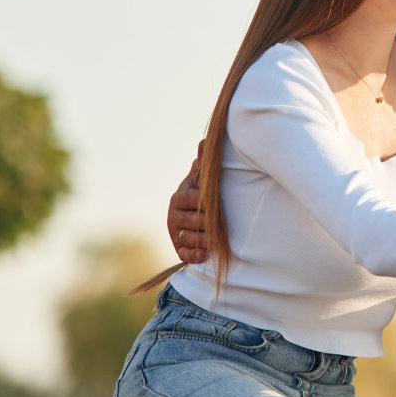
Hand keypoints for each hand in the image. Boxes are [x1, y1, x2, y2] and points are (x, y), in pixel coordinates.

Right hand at [168, 140, 208, 264]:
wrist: (196, 217)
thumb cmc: (202, 194)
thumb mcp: (202, 180)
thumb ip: (204, 165)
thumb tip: (205, 141)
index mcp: (179, 198)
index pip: (191, 200)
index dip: (204, 202)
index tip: (214, 203)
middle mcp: (174, 216)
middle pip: (192, 221)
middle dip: (208, 223)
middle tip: (222, 225)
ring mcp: (175, 233)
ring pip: (189, 238)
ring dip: (205, 240)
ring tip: (217, 240)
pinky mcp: (179, 249)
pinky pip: (184, 255)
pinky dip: (195, 255)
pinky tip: (206, 254)